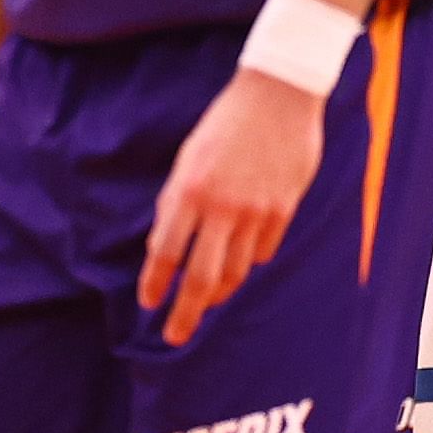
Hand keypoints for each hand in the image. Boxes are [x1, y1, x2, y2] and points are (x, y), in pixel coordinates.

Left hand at [140, 70, 321, 347]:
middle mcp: (222, 207)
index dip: (155, 283)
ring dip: (219, 291)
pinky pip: (263, 251)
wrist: (279, 96)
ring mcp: (257, 211)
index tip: (148, 304)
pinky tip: (242, 262)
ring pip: (235, 270)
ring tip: (208, 301)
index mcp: (190, 191)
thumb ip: (177, 202)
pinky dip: (249, 262)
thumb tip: (166, 247)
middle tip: (175, 336)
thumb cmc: (225, 125)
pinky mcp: (284, 210)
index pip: (166, 252)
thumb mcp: (188, 159)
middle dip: (186, 312)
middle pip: (201, 277)